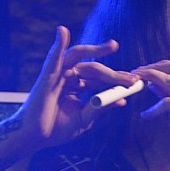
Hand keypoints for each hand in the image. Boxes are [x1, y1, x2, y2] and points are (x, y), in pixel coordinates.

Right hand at [19, 27, 138, 148]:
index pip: (100, 78)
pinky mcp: (46, 77)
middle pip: (94, 69)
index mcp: (77, 87)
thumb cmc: (55, 130)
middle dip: (114, 74)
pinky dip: (58, 44)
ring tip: (112, 46)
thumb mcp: (84, 120)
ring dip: (97, 52)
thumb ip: (100, 108)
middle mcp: (68, 78)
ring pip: (81, 60)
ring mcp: (57, 75)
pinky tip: (62, 32)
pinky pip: (53, 58)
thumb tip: (122, 100)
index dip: (117, 79)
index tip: (135, 83)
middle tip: (131, 80)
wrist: (35, 139)